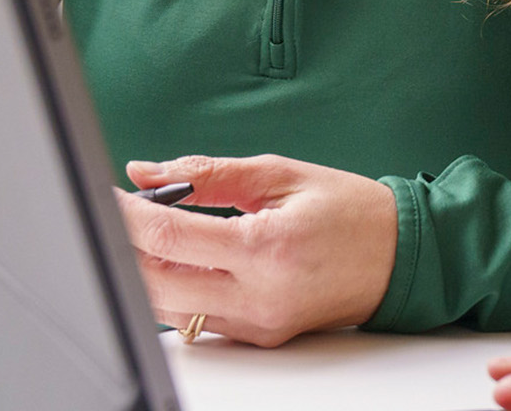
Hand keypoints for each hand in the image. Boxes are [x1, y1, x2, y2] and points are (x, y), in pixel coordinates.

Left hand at [117, 154, 397, 346]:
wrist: (401, 258)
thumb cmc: (351, 211)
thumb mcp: (281, 175)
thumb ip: (209, 174)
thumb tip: (147, 173)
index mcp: (267, 248)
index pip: (169, 237)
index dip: (126, 214)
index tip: (109, 193)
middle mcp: (259, 296)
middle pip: (155, 282)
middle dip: (126, 246)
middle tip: (120, 213)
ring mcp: (257, 323)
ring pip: (168, 307)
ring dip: (148, 270)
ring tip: (154, 233)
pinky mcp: (258, 336)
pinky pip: (197, 317)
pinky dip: (179, 288)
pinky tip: (187, 260)